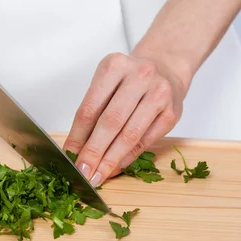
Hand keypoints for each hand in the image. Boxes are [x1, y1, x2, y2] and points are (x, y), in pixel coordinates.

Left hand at [63, 53, 187, 186]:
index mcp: (114, 66)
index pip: (90, 109)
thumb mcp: (106, 85)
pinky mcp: (172, 112)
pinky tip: (116, 166)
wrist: (166, 67)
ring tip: (98, 175)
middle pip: (110, 122)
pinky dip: (128, 157)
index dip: (77, 137)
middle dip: (94, 152)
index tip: (69, 157)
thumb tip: (76, 151)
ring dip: (111, 160)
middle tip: (83, 173)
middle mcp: (140, 76)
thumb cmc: (129, 80)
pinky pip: (146, 141)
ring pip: (130, 134)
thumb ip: (92, 114)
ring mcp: (159, 94)